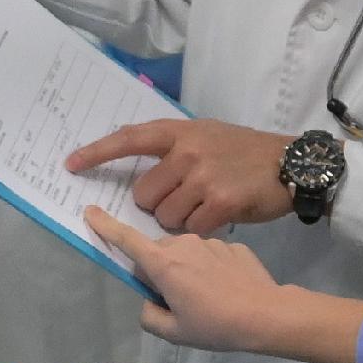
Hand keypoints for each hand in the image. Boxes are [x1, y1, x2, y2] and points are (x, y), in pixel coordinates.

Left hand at [69, 117, 290, 234]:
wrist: (291, 164)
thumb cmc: (244, 152)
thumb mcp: (206, 137)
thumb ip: (173, 152)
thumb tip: (139, 182)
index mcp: (179, 132)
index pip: (129, 139)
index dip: (98, 152)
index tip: (71, 165)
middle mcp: (187, 152)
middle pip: (144, 195)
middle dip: (156, 205)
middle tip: (183, 200)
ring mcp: (204, 177)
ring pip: (165, 217)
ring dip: (180, 221)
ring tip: (204, 208)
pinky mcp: (222, 202)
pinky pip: (192, 228)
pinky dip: (201, 230)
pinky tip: (218, 218)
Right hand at [81, 213, 362, 362]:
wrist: (267, 314)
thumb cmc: (215, 325)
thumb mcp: (174, 332)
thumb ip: (150, 316)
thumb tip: (149, 303)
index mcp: (163, 263)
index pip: (126, 239)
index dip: (105, 226)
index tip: (90, 211)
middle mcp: (183, 244)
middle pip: (158, 252)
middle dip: (159, 271)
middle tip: (178, 302)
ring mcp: (210, 241)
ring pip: (186, 253)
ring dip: (187, 270)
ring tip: (208, 298)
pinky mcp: (233, 245)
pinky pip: (212, 256)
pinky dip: (212, 270)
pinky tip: (228, 290)